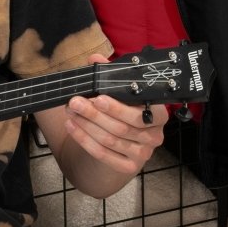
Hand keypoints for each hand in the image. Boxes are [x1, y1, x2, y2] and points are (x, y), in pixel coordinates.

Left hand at [62, 54, 166, 180]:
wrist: (123, 141)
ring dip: (86, 125)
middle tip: (75, 102)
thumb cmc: (124, 111)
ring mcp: (142, 154)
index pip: (141, 113)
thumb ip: (109, 75)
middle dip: (95, 114)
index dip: (118, 107)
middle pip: (122, 127)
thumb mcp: (119, 92)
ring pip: (110, 140)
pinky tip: (72, 126)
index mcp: (157, 114)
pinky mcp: (128, 167)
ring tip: (70, 112)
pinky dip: (84, 140)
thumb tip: (95, 59)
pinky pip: (103, 154)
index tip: (98, 97)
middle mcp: (154, 136)